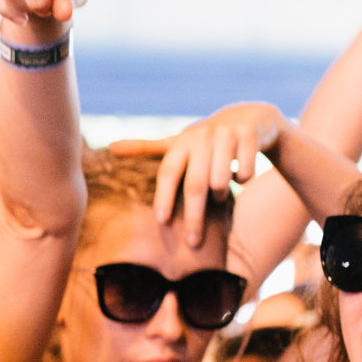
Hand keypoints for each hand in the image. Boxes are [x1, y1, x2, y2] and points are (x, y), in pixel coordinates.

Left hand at [113, 102, 283, 247]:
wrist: (247, 117)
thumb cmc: (204, 140)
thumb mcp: (177, 143)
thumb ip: (145, 148)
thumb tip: (111, 147)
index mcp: (181, 142)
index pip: (168, 172)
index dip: (164, 197)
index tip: (163, 224)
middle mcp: (202, 135)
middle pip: (196, 184)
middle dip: (194, 217)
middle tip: (193, 244)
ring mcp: (227, 133)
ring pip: (221, 180)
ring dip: (221, 195)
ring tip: (220, 195)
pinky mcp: (250, 133)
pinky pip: (245, 170)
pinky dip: (243, 179)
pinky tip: (241, 176)